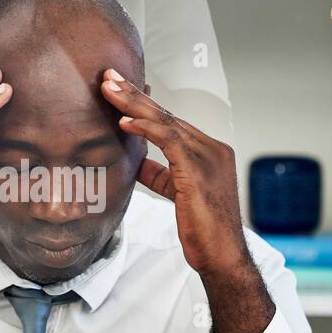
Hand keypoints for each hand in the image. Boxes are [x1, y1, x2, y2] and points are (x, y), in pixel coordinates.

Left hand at [101, 70, 245, 274]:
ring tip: (109, 89)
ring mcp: (208, 158)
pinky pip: (170, 142)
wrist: (222, 256)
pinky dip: (146, 129)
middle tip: (108, 76)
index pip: (170, 121)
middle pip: (166, 115)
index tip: (119, 88)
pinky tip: (126, 121)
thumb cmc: (202, 229)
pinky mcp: (199, 172)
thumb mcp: (176, 193)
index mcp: (208, 151)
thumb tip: (136, 161)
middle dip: (135, 94)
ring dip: (134, 104)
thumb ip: (159, 173)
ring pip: (166, 122)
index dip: (143, 103)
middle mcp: (211, 149)